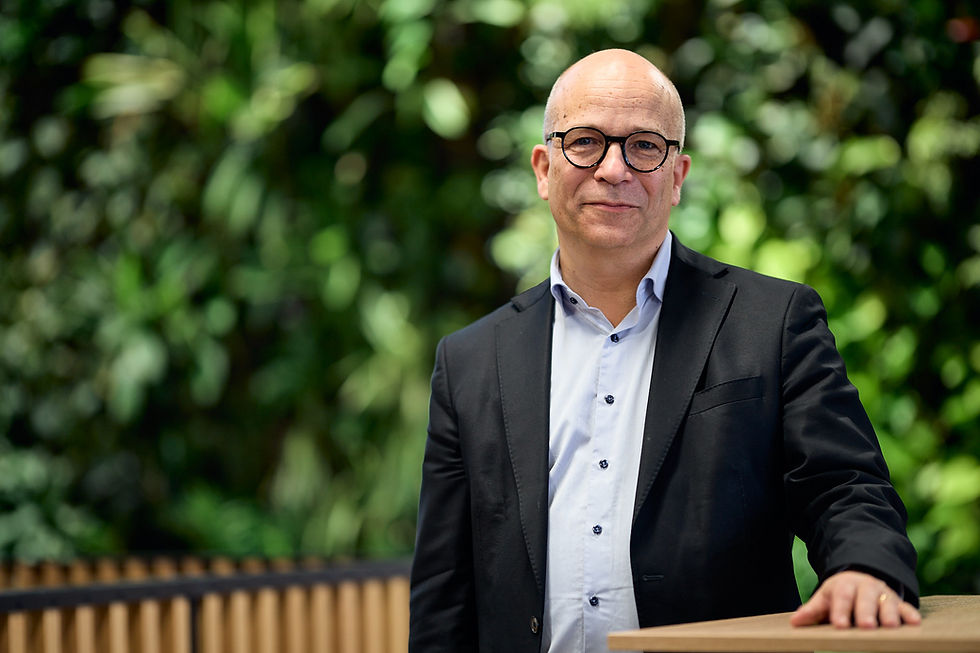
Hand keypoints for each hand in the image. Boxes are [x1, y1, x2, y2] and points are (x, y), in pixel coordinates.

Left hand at [790, 570, 921, 628]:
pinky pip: (907, 607)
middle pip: (866, 600)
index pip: (842, 597)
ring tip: (890, 627)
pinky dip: (910, 615)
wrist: (861, 578)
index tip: (839, 624)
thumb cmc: (840, 594)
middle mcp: (866, 588)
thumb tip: (795, 622)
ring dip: (890, 615)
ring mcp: (884, 595)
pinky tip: (914, 624)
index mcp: (845, 586)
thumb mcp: (826, 597)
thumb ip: (813, 610)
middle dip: (866, 613)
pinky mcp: (899, 603)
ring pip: (888, 603)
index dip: (840, 611)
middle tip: (866, 626)